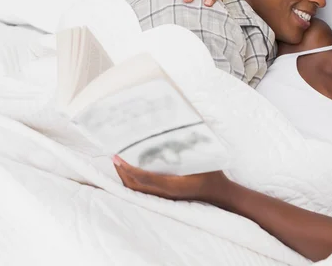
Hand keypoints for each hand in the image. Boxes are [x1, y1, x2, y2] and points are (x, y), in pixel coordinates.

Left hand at [112, 155, 226, 201]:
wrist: (217, 192)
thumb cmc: (211, 174)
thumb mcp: (200, 159)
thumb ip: (186, 148)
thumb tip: (170, 135)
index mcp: (170, 185)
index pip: (141, 178)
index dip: (127, 167)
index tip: (117, 156)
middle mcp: (163, 193)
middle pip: (133, 185)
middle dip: (121, 171)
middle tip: (114, 155)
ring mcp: (163, 196)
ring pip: (136, 189)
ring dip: (126, 176)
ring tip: (120, 161)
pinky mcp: (164, 195)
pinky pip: (143, 189)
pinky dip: (134, 179)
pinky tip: (134, 169)